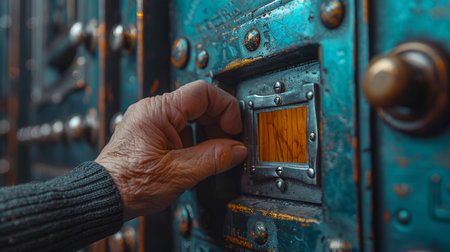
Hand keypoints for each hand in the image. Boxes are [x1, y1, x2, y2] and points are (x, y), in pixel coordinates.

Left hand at [95, 80, 246, 220]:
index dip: (226, 108)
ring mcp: (150, 122)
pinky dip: (194, 141)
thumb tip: (237, 149)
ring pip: (190, 118)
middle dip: (218, 123)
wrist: (105, 198)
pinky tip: (196, 159)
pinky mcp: (150, 134)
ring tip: (213, 155)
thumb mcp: (180, 172)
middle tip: (229, 145)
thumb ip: (214, 157)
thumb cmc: (129, 184)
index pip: (204, 92)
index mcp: (158, 110)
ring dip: (207, 134)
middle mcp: (153, 110)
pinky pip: (180, 129)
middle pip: (198, 104)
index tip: (235, 129)